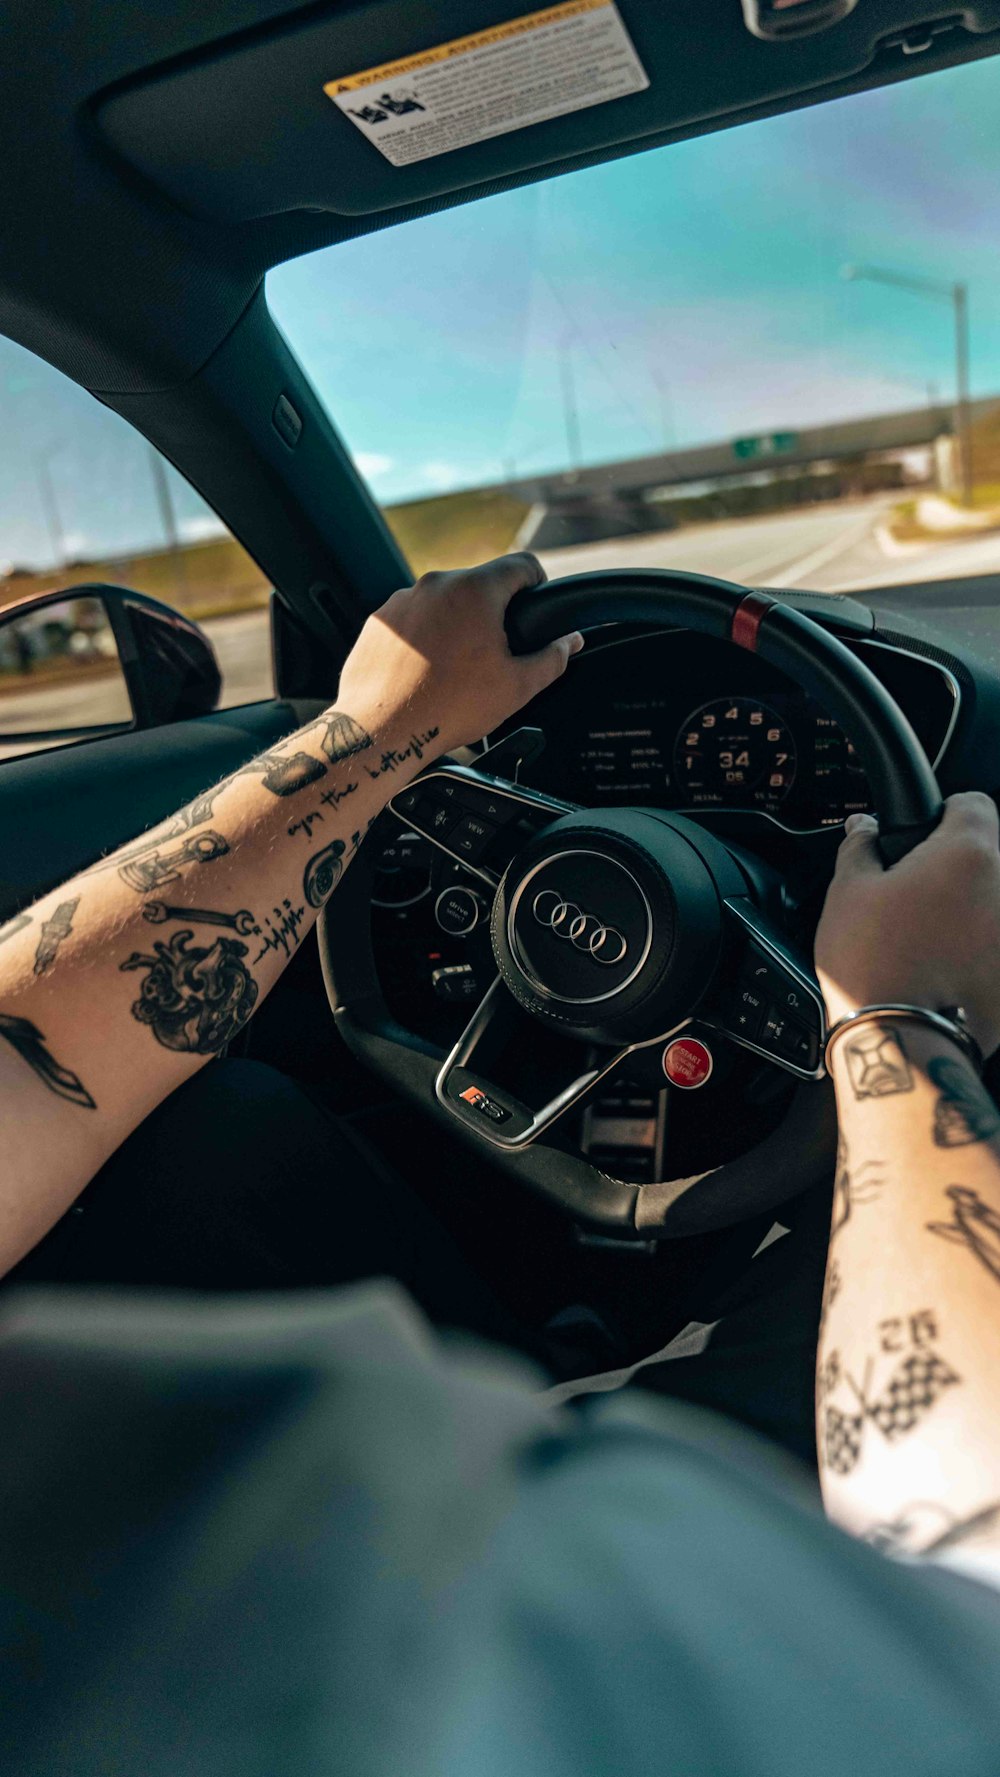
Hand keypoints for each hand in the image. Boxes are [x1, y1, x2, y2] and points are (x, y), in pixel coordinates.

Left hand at [335, 554, 583, 756]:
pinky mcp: (379, 621)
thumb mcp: (516, 687)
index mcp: (475, 591)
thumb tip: (570, 642)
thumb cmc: (450, 708)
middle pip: (479, 584)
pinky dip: (424, 637)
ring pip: (443, 601)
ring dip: (456, 624)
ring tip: (456, 668)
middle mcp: (436, 584)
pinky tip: (426, 671)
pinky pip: (413, 619)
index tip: (538, 600)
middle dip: (493, 611)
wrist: (383, 729)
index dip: (538, 582)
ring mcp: (402, 600)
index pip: (521, 564)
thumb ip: (552, 658)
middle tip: (496, 652)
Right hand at [815, 793, 999, 1052]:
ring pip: (992, 905)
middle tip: (914, 896)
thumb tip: (862, 830)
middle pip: (987, 857)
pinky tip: (945, 970)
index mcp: (968, 854)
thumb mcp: (848, 893)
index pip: (973, 805)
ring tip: (930, 940)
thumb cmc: (872, 964)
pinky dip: (979, 952)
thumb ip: (860, 848)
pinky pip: (994, 949)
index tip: (922, 837)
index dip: (942, 815)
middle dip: (955, 869)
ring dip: (970, 912)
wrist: (898, 1044)